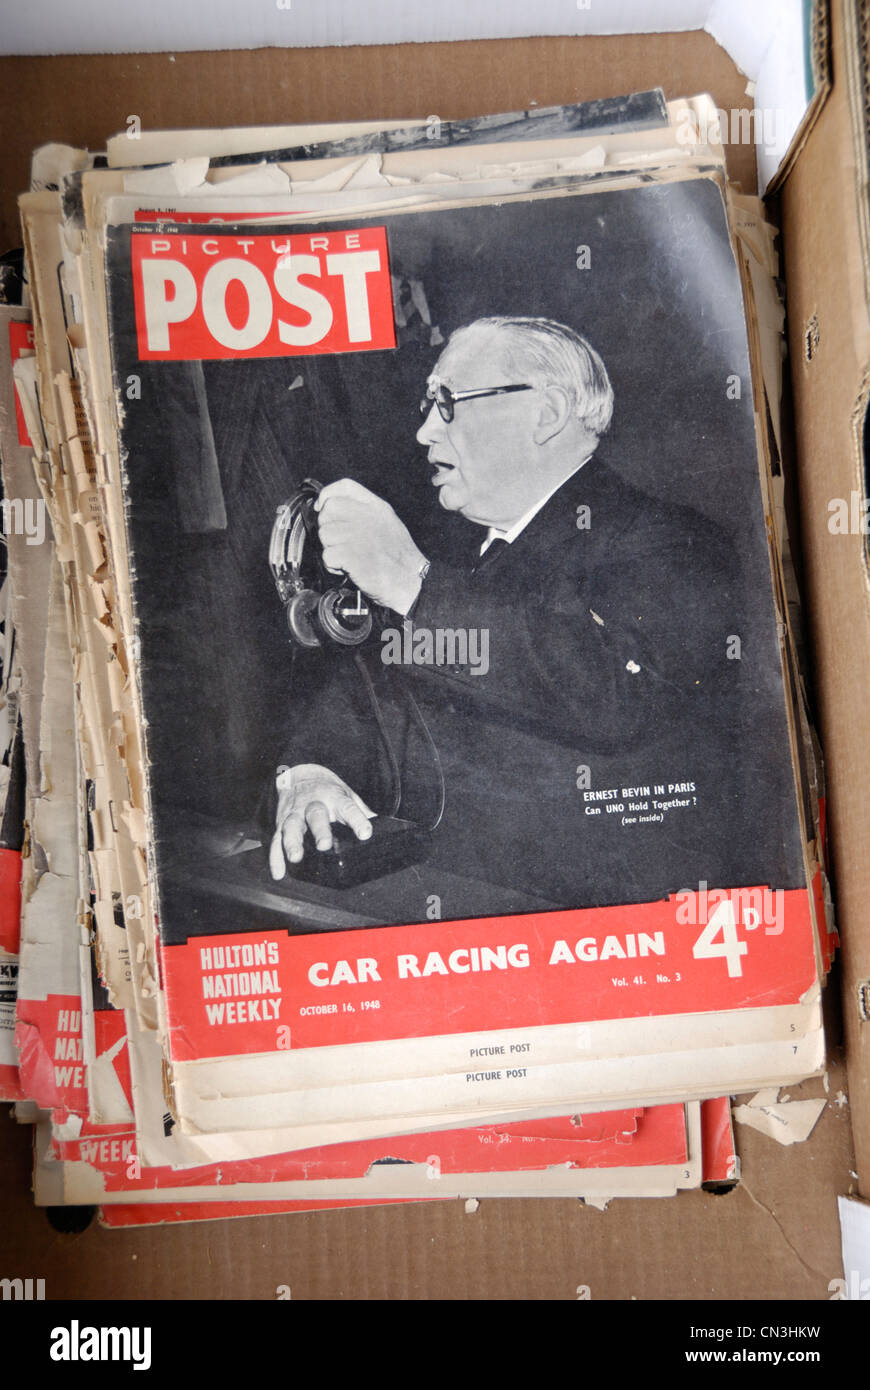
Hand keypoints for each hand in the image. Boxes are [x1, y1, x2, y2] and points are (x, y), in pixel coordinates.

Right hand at [269, 763, 374, 879]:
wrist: (301, 774)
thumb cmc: (330, 791)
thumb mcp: (348, 797)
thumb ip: (363, 814)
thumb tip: (388, 831)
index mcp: (335, 798)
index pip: (348, 808)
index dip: (357, 821)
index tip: (365, 833)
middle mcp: (314, 804)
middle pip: (316, 815)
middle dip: (320, 830)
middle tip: (324, 845)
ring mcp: (295, 813)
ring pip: (292, 825)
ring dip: (292, 841)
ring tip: (295, 857)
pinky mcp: (281, 822)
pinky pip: (275, 839)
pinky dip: (275, 857)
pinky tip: (279, 873)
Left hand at [315, 478, 426, 613]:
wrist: (411, 581)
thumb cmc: (398, 557)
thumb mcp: (387, 523)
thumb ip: (365, 512)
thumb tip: (334, 508)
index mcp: (377, 507)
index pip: (345, 487)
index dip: (328, 495)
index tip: (322, 507)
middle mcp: (367, 517)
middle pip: (329, 510)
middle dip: (327, 526)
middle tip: (339, 541)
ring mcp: (358, 535)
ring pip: (325, 534)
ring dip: (330, 548)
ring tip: (347, 557)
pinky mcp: (351, 555)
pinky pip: (327, 555)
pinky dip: (333, 566)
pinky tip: (347, 569)